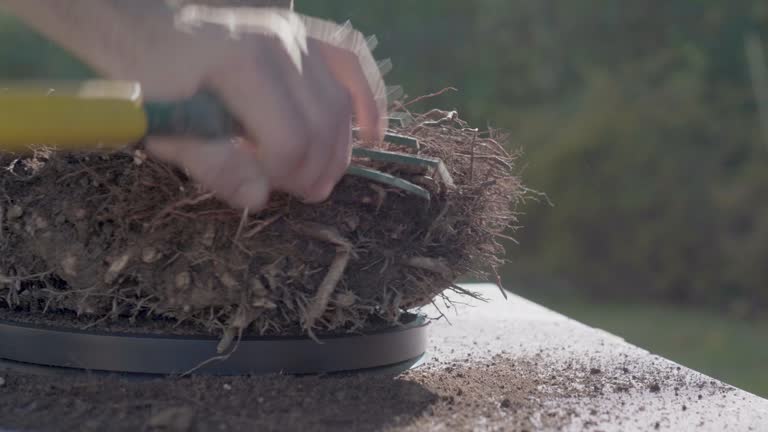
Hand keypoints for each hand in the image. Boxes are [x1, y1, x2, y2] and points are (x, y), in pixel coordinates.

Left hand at [143, 8, 385, 209]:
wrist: (140, 29)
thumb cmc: (146, 81)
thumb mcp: (165, 129)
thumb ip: (214, 166)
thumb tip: (261, 198)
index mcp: (242, 63)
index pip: (289, 138)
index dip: (283, 176)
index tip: (265, 191)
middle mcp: (279, 42)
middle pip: (321, 123)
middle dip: (314, 170)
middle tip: (299, 194)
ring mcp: (294, 33)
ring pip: (339, 103)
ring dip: (338, 150)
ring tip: (320, 180)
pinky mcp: (301, 32)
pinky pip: (350, 63)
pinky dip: (367, 99)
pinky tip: (373, 133)